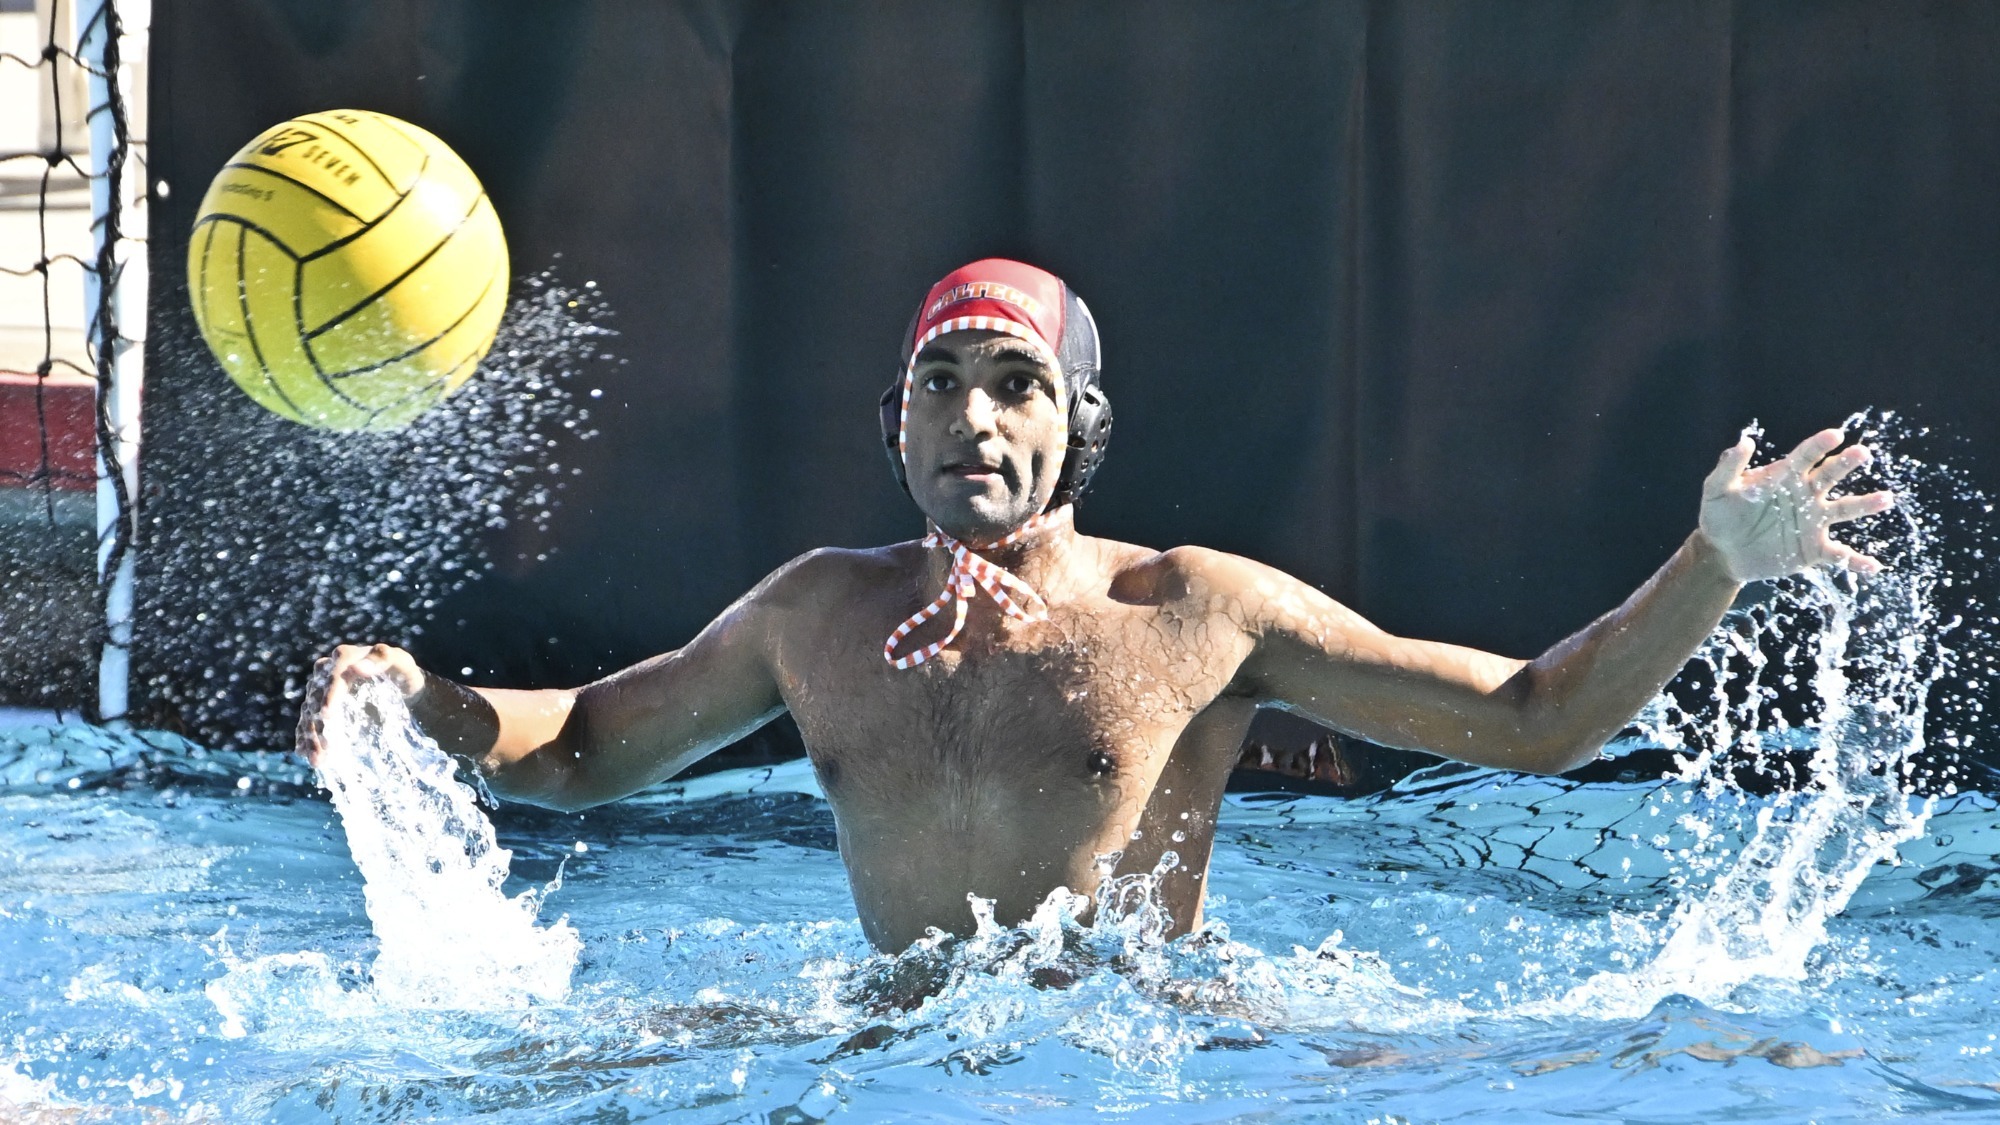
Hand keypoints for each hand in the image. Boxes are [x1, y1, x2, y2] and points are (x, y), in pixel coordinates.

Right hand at [296, 643, 425, 763]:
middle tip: (324, 746)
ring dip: (311, 736)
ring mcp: (322, 691)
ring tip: (317, 760)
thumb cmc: (402, 673)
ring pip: (310, 712)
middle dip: (317, 722)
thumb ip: (384, 658)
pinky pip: (309, 722)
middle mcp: (328, 672)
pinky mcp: (321, 707)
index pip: (333, 675)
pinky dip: (306, 738)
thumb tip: (358, 666)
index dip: (329, 694)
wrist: (401, 689)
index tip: (327, 713)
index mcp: (345, 658)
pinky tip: (305, 754)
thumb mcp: (402, 662)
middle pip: (315, 697)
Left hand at [1698, 427, 1896, 583]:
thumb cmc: (1719, 516)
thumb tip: (1745, 441)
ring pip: (1844, 510)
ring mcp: (1813, 523)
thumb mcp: (1716, 489)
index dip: (1820, 445)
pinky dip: (1856, 561)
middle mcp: (1805, 496)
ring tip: (1885, 499)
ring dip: (1865, 504)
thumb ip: (1729, 466)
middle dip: (1845, 463)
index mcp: (1785, 477)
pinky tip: (1874, 566)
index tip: (1835, 435)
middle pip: (1829, 476)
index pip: (1805, 456)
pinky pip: (1839, 555)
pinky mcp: (1813, 550)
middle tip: (1861, 452)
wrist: (1721, 553)